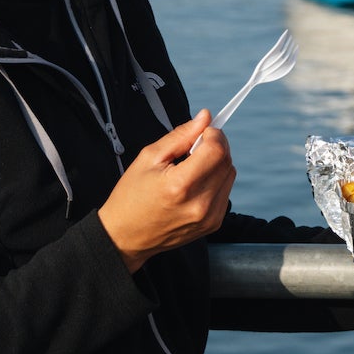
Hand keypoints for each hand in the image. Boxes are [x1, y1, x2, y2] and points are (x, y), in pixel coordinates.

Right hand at [98, 110, 235, 272]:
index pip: (216, 150)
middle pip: (226, 161)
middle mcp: (199, 204)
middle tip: (194, 146)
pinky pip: (225, 191)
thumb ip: (181, 135)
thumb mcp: (149, 158)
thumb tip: (205, 116)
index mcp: (180, 185)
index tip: (202, 131)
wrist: (124, 237)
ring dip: (216, 163)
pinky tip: (194, 184)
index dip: (213, 134)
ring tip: (190, 168)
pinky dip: (215, 181)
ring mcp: (208, 217)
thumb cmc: (131, 195)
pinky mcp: (212, 224)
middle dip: (215, 146)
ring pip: (229, 175)